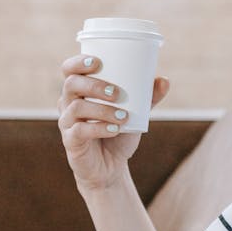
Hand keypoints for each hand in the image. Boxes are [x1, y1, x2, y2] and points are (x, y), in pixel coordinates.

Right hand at [58, 54, 168, 190]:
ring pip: (77, 107)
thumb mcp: (135, 113)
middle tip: (117, 93)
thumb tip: (164, 81)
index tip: (97, 62)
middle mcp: (69, 103)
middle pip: (71, 84)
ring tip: (123, 116)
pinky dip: (99, 128)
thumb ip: (148, 97)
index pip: (69, 69)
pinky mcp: (70, 142)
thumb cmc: (118, 133)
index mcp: (80, 91)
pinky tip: (115, 130)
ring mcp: (67, 123)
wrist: (111, 168)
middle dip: (94, 85)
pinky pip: (80, 130)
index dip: (79, 62)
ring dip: (102, 109)